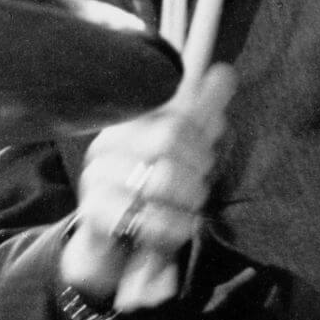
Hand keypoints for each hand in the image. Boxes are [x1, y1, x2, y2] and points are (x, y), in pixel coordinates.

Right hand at [59, 63, 235, 303]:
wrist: (110, 248)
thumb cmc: (150, 194)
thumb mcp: (180, 152)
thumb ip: (202, 113)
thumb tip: (225, 72)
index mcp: (130, 121)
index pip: (176, 109)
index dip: (201, 135)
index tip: (206, 157)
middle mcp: (110, 142)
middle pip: (170, 136)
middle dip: (196, 168)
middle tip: (198, 189)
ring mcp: (98, 176)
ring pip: (161, 178)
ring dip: (188, 200)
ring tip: (188, 211)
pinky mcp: (95, 211)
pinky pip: (145, 216)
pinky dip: (172, 226)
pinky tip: (177, 228)